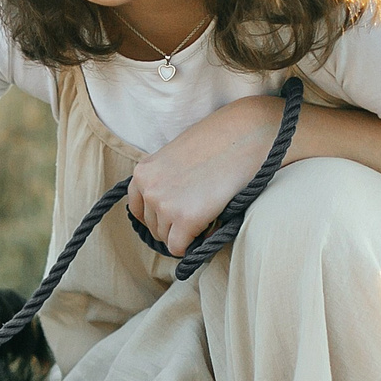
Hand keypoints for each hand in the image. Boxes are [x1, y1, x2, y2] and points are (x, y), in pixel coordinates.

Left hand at [127, 95, 284, 257]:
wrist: (243, 133)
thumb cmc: (216, 141)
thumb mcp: (176, 156)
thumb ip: (164, 180)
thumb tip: (168, 206)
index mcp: (143, 172)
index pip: (138, 209)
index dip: (159, 216)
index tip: (175, 215)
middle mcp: (148, 189)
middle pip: (153, 227)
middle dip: (173, 225)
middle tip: (199, 213)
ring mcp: (165, 204)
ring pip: (167, 238)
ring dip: (185, 233)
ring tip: (207, 214)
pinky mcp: (186, 218)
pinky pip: (179, 247)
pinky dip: (192, 244)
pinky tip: (209, 227)